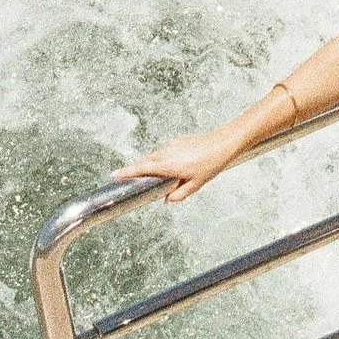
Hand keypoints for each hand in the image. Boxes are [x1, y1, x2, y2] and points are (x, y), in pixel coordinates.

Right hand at [125, 125, 239, 205]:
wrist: (224, 142)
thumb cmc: (211, 164)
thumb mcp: (196, 184)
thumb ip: (180, 194)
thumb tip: (168, 200)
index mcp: (168, 165)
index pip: (142, 169)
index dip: (127, 172)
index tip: (114, 174)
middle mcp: (167, 152)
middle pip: (146, 161)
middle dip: (139, 169)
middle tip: (133, 178)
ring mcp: (172, 144)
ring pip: (157, 155)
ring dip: (154, 164)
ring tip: (162, 175)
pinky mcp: (179, 139)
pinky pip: (167, 149)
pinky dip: (166, 157)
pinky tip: (179, 164)